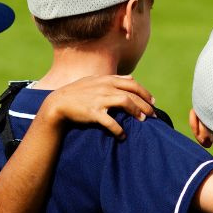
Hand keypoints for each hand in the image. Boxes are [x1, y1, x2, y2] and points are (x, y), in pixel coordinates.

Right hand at [40, 75, 155, 138]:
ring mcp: (99, 99)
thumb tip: (131, 77)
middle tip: (154, 115)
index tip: (152, 101)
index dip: (145, 93)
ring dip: (137, 112)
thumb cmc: (77, 93)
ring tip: (143, 121)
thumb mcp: (95, 80)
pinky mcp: (93, 112)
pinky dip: (118, 129)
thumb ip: (114, 79)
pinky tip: (122, 135)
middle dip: (145, 104)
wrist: (58, 104)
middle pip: (132, 94)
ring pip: (125, 103)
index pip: (132, 84)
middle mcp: (105, 87)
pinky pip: (110, 121)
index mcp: (107, 80)